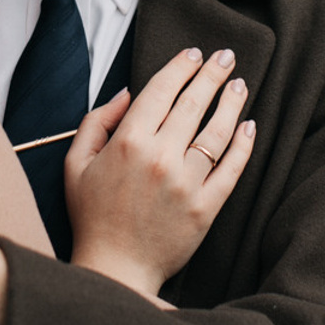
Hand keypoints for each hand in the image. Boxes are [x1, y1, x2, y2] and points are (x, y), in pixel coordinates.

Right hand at [64, 46, 254, 301]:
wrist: (115, 270)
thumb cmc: (92, 217)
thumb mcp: (75, 164)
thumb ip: (96, 122)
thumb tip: (126, 93)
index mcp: (127, 144)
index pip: (161, 90)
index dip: (180, 67)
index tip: (194, 54)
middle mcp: (160, 158)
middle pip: (193, 104)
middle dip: (212, 74)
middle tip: (226, 56)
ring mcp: (186, 183)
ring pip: (217, 132)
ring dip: (231, 103)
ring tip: (239, 85)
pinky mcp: (206, 207)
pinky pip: (231, 169)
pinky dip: (243, 145)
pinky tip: (248, 126)